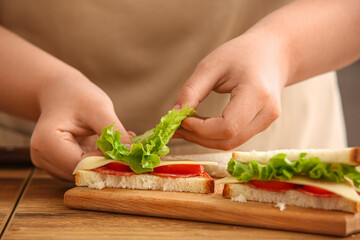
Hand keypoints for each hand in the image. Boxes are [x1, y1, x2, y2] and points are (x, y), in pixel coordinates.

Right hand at [30, 70, 131, 180]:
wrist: (60, 91)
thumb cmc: (77, 95)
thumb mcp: (98, 108)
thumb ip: (113, 132)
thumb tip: (130, 153)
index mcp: (46, 143)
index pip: (80, 165)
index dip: (105, 162)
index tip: (127, 154)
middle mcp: (43, 157)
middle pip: (82, 172)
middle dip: (106, 163)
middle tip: (127, 147)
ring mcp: (50, 163)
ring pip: (85, 173)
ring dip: (104, 162)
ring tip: (117, 142)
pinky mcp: (59, 165)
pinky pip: (84, 169)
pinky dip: (99, 161)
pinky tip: (107, 146)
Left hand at [174, 32, 289, 149]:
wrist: (273, 53)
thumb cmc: (241, 54)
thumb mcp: (211, 65)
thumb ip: (192, 90)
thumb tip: (173, 115)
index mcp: (257, 94)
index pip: (227, 126)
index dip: (200, 128)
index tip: (180, 118)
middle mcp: (267, 113)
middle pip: (228, 140)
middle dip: (198, 137)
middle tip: (176, 126)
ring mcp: (267, 122)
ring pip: (230, 143)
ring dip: (203, 139)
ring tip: (184, 125)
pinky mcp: (262, 126)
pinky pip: (234, 138)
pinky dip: (213, 136)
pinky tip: (198, 125)